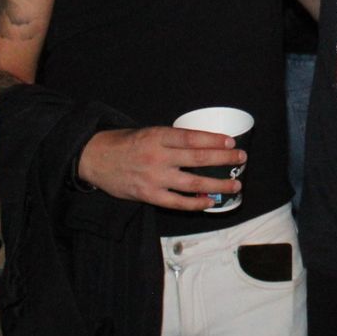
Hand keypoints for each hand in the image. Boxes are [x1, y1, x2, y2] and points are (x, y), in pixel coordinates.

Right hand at [77, 126, 245, 209]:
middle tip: (242, 159)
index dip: (214, 140)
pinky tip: (209, 202)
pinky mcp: (148, 195)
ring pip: (193, 182)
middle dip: (224, 159)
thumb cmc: (125, 143)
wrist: (95, 158)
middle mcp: (158, 156)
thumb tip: (203, 143)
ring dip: (217, 184)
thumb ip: (172, 139)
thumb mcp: (148, 132)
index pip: (192, 138)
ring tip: (235, 185)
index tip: (231, 142)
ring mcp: (154, 177)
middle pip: (198, 158)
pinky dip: (196, 203)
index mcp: (158, 136)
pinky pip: (177, 202)